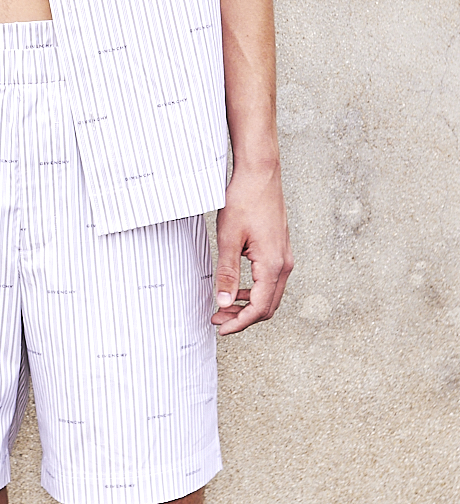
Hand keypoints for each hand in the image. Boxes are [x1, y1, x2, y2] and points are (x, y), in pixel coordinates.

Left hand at [212, 160, 293, 334]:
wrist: (260, 174)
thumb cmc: (244, 200)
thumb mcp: (228, 239)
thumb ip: (227, 273)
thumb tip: (225, 302)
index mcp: (272, 264)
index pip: (259, 308)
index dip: (239, 323)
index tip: (221, 328)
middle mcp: (284, 263)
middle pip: (268, 306)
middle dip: (243, 318)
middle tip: (218, 318)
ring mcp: (285, 257)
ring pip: (270, 295)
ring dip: (248, 305)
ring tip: (224, 305)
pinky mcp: (280, 250)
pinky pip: (271, 281)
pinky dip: (255, 291)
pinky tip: (237, 288)